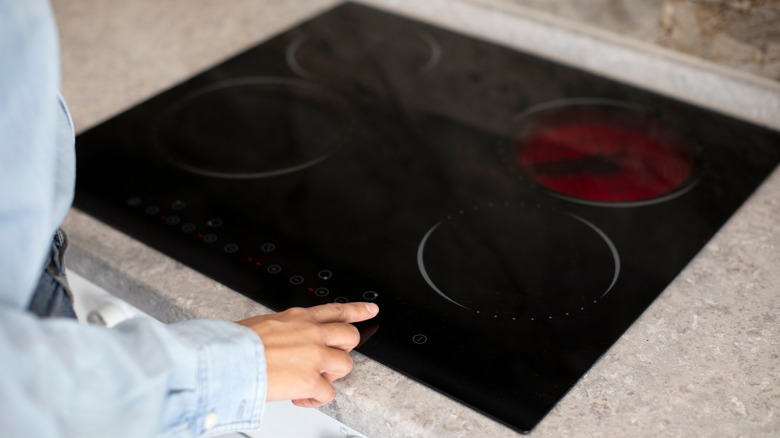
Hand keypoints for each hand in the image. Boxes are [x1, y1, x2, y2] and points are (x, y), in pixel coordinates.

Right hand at [236, 302, 378, 407]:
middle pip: (350, 336)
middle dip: (345, 349)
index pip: (335, 310)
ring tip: (310, 380)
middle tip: (330, 360)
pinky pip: (328, 394)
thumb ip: (284, 330)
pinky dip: (316, 400)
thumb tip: (282, 341)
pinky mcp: (312, 381)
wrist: (228, 358)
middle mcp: (312, 333)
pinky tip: (301, 398)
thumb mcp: (265, 324)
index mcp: (299, 317)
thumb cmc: (236, 344)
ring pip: (346, 365)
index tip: (371, 310)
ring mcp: (315, 356)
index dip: (357, 310)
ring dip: (330, 376)